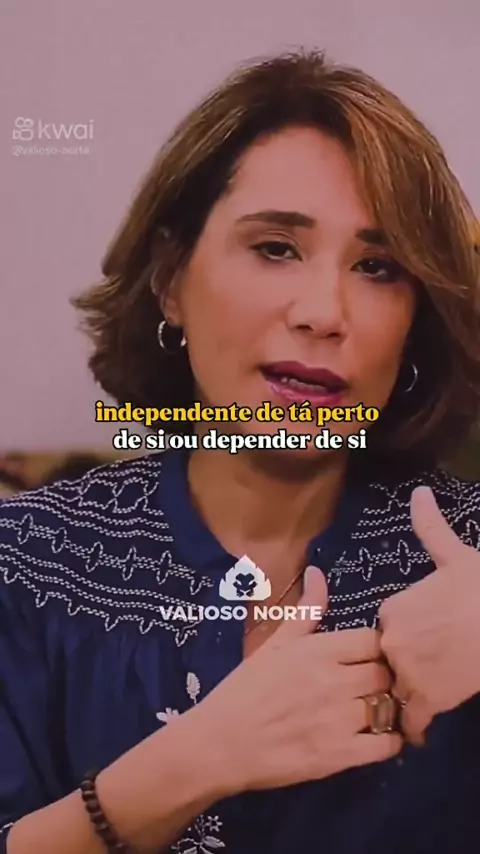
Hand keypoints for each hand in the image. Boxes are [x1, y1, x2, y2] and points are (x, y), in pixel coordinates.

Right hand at [192, 566, 400, 793]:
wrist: (221, 743)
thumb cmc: (247, 689)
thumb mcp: (275, 644)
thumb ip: (305, 610)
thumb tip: (317, 571)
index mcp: (319, 650)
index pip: (373, 639)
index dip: (374, 649)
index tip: (366, 659)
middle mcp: (334, 681)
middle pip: (386, 673)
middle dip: (381, 679)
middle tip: (369, 688)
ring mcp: (340, 720)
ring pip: (388, 707)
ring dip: (386, 710)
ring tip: (373, 713)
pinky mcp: (341, 756)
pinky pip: (387, 745)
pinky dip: (389, 742)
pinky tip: (374, 738)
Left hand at [379, 486, 479, 745]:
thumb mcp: (456, 555)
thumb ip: (430, 528)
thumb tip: (418, 493)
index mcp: (394, 609)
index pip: (386, 628)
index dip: (401, 634)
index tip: (416, 639)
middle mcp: (392, 642)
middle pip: (387, 662)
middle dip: (397, 668)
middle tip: (414, 674)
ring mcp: (408, 673)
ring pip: (396, 691)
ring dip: (403, 698)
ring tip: (410, 705)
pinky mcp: (428, 699)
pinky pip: (411, 719)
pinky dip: (414, 727)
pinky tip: (419, 733)